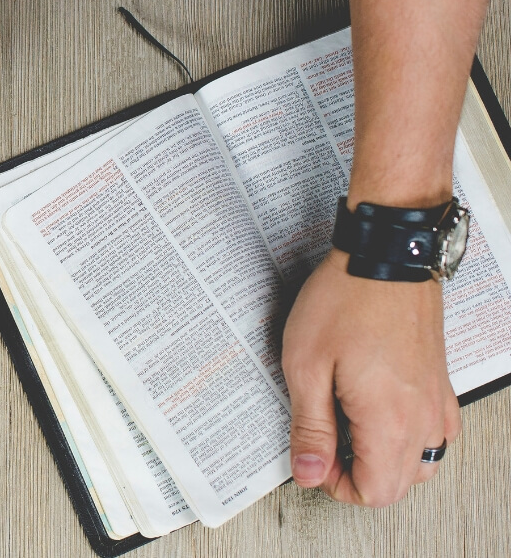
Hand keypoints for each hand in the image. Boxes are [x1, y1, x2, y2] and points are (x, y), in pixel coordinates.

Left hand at [282, 248, 460, 506]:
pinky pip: (435, 431)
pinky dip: (407, 436)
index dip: (337, 484)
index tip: (314, 458)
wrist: (385, 254)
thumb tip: (309, 472)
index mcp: (390, 420)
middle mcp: (422, 416)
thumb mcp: (306, 365)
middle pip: (400, 484)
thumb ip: (310, 427)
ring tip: (347, 426)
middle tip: (325, 443)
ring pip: (421, 461)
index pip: (375, 492)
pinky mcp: (439, 381)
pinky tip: (376, 411)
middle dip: (358, 476)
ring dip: (385, 459)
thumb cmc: (345, 298)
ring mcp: (436, 399)